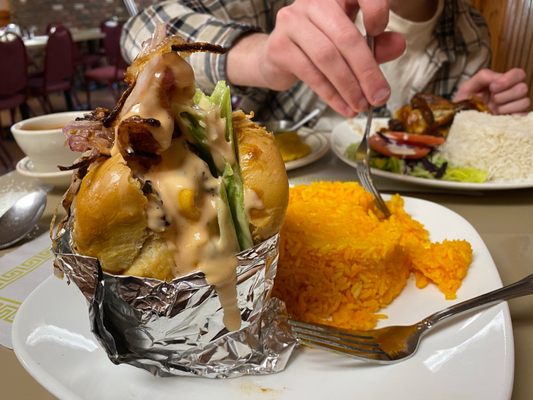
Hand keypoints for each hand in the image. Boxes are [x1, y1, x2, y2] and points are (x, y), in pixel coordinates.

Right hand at [227, 0, 404, 116]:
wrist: (274, 58)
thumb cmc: (316, 47)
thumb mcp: (349, 43)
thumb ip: (375, 44)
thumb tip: (399, 45)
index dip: (375, 8)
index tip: (379, 31)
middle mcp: (311, 3)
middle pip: (345, 37)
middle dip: (366, 71)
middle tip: (379, 96)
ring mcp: (291, 23)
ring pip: (328, 58)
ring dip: (349, 87)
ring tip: (361, 106)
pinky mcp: (279, 48)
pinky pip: (311, 74)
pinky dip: (331, 95)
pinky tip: (344, 107)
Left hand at [453, 68, 530, 113]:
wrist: (459, 120)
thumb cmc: (464, 102)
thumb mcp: (468, 86)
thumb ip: (483, 76)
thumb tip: (499, 78)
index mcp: (502, 83)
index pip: (518, 74)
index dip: (508, 80)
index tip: (492, 87)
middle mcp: (511, 93)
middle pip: (523, 88)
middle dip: (505, 95)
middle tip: (492, 100)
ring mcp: (513, 107)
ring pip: (524, 102)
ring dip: (507, 106)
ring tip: (493, 110)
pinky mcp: (513, 120)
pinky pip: (522, 116)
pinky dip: (511, 116)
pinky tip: (499, 117)